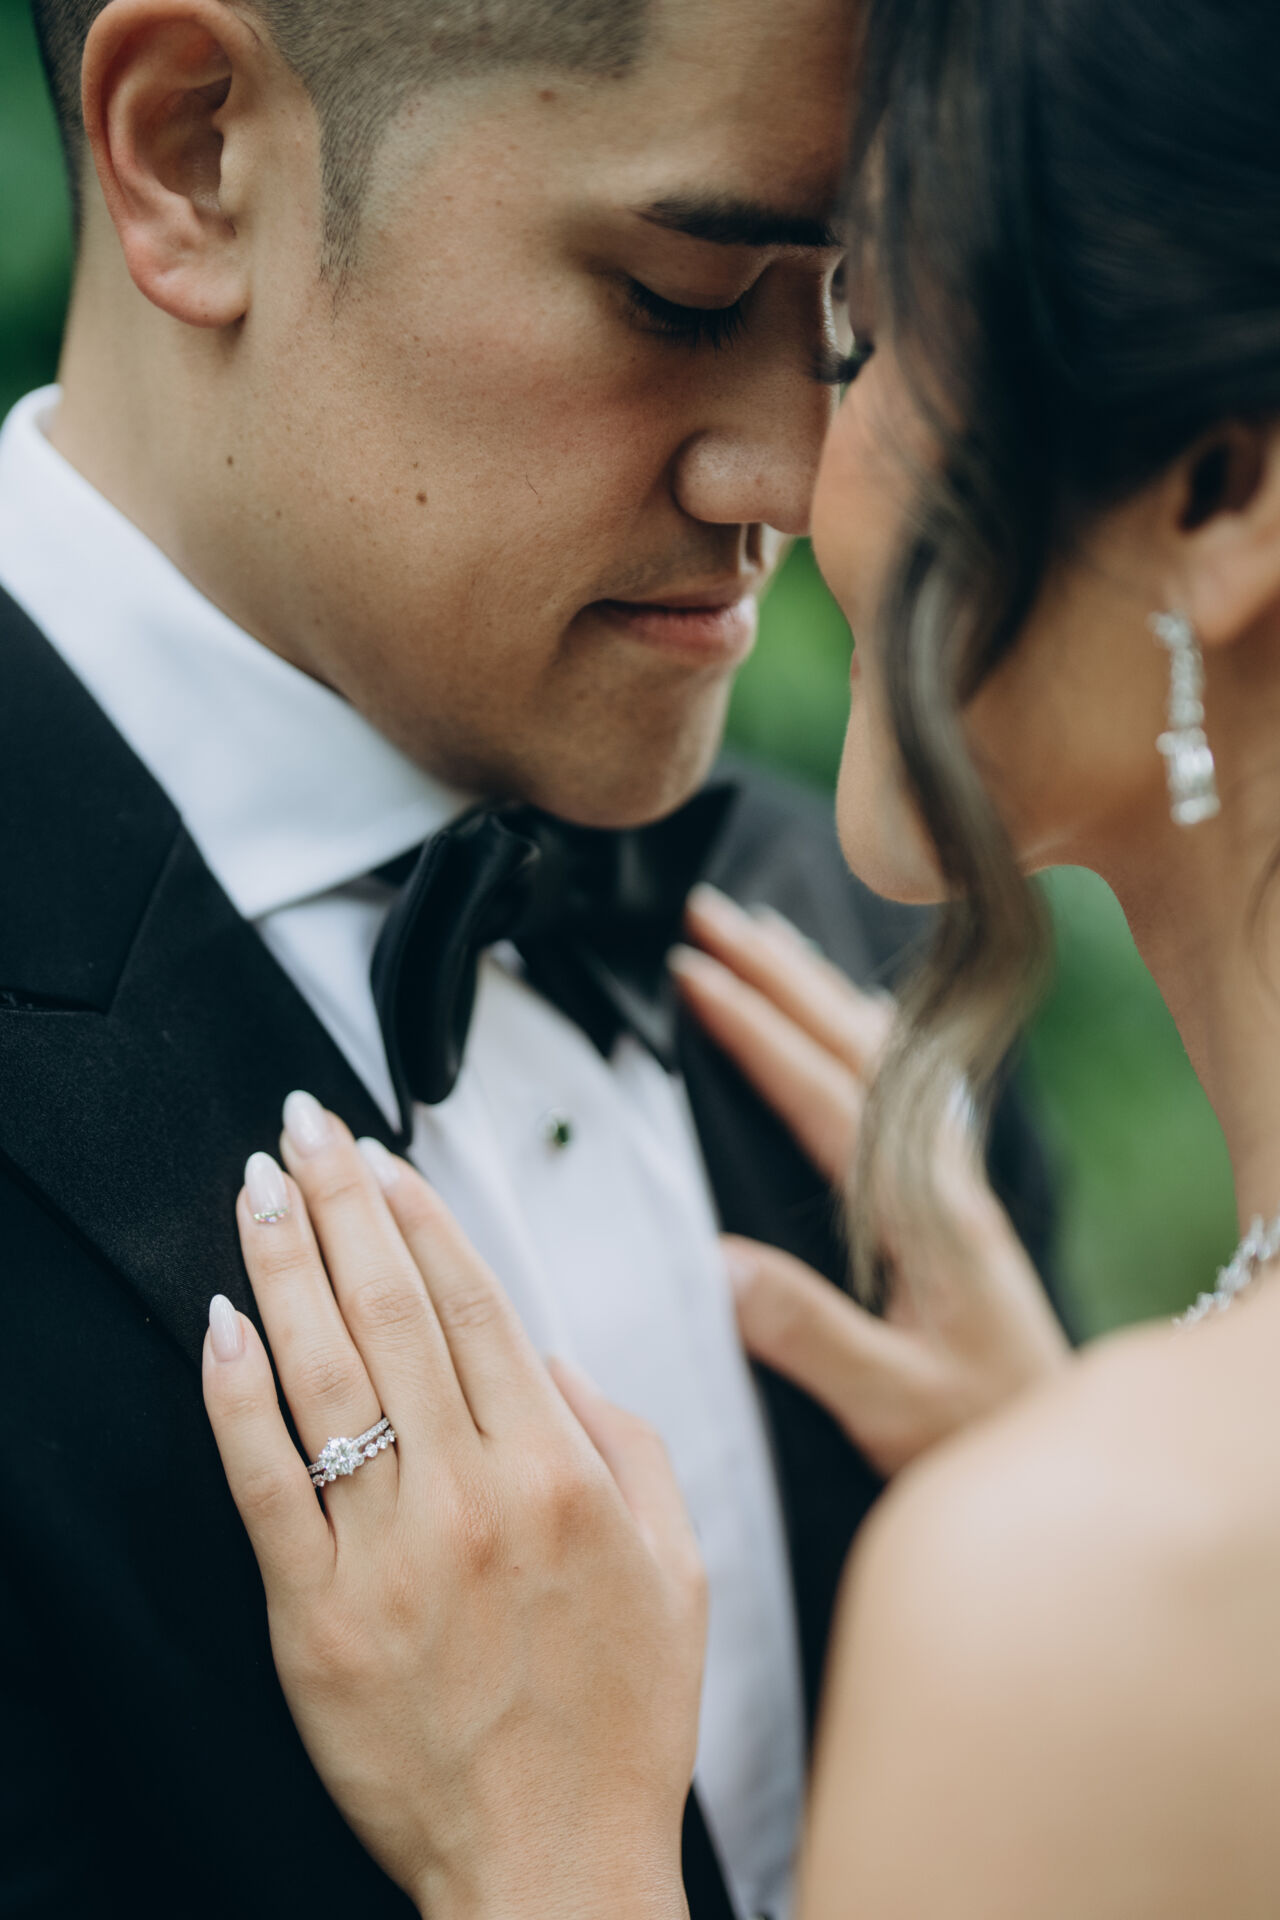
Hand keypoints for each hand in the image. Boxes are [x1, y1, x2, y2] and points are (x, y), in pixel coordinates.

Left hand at [203, 1097, 701, 1919]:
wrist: (554, 1871)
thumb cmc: (619, 1727)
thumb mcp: (679, 1569)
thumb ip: (628, 1443)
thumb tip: (550, 1358)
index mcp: (562, 1476)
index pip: (476, 1304)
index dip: (421, 1216)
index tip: (384, 1159)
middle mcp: (475, 1498)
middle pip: (393, 1311)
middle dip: (342, 1202)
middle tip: (308, 1128)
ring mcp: (390, 1556)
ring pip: (326, 1374)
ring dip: (285, 1266)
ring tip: (259, 1189)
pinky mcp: (317, 1619)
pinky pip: (264, 1485)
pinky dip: (236, 1398)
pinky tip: (221, 1325)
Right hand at [673, 886, 1068, 1476]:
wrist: (1067, 1447)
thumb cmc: (979, 1433)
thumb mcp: (890, 1403)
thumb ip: (808, 1334)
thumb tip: (717, 1260)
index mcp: (922, 1213)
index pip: (825, 1093)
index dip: (756, 1029)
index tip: (691, 972)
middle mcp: (942, 1178)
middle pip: (854, 1044)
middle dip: (778, 973)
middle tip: (706, 915)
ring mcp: (952, 1182)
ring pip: (882, 1052)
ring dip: (817, 987)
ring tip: (761, 936)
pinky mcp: (954, 1201)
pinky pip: (903, 1082)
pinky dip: (865, 1029)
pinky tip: (854, 1014)